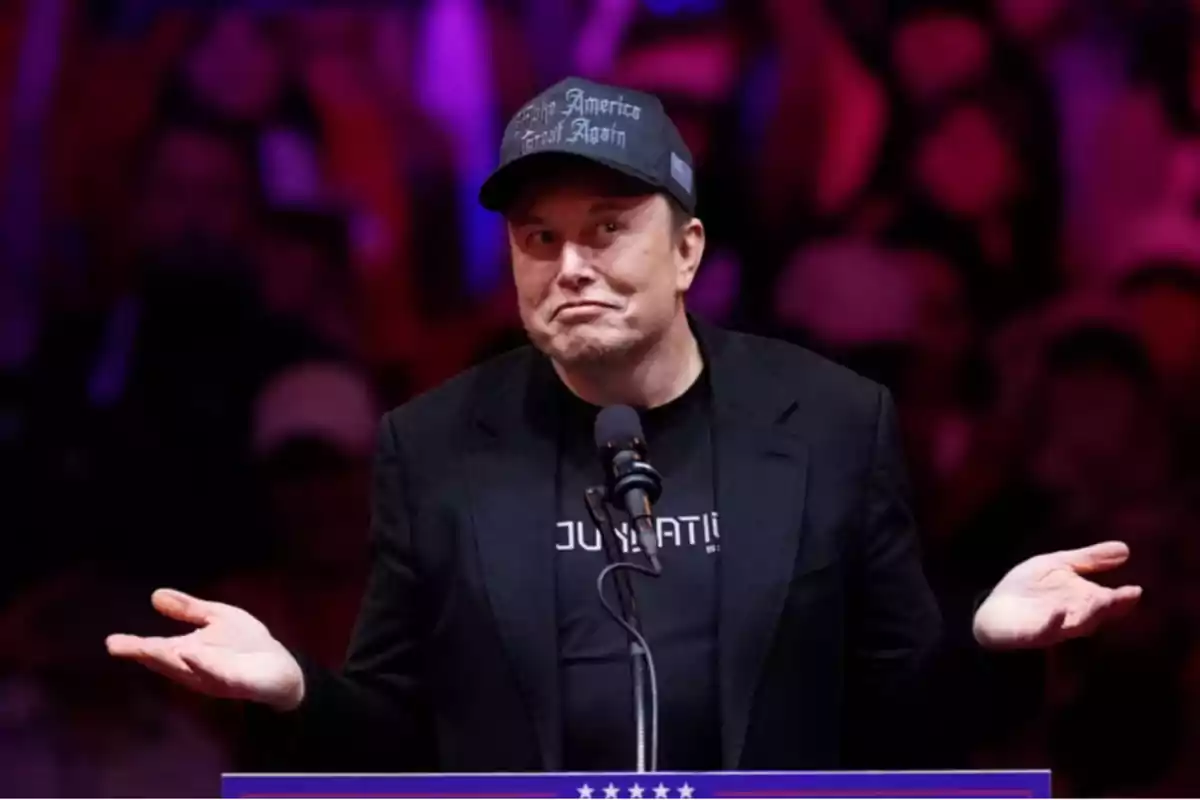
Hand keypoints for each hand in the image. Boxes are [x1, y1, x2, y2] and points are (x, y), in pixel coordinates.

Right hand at [106, 588, 304, 710]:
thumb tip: (155, 595)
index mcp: (187, 653)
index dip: (133, 646)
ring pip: (186, 669)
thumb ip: (188, 609)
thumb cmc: (246, 644)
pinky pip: (218, 674)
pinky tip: (191, 653)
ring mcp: (214, 677)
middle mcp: (194, 668)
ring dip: (167, 659)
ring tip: (147, 648)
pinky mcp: (236, 682)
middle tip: (116, 645)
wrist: (281, 669)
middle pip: (165, 661)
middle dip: (143, 653)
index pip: (156, 649)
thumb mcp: (217, 618)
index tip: (110, 641)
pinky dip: (203, 664)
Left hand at [972, 541, 1142, 649]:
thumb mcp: (1057, 565)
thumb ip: (1089, 559)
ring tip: (1101, 600)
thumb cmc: (1028, 588)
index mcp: (1083, 599)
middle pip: (1098, 612)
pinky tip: (1058, 612)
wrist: (994, 611)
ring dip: (1090, 614)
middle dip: (1112, 606)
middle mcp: (1075, 615)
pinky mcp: (1033, 633)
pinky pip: (1046, 630)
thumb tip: (1126, 549)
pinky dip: (1053, 623)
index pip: (1109, 600)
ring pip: (1079, 623)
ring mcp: (1055, 626)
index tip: (1136, 590)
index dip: (1122, 597)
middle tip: (1129, 596)